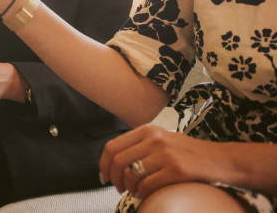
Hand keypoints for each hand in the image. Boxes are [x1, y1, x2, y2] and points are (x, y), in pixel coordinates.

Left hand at [99, 124, 229, 198]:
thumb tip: (113, 161)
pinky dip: (142, 193)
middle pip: (118, 160)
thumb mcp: (162, 139)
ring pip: (130, 173)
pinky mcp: (176, 170)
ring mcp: (165, 154)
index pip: (112, 146)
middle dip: (114, 178)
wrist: (221, 160)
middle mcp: (154, 139)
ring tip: (134, 191)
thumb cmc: (189, 153)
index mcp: (147, 130)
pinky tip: (146, 194)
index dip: (103, 164)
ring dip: (128, 187)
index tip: (104, 176)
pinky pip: (147, 185)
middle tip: (118, 188)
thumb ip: (140, 145)